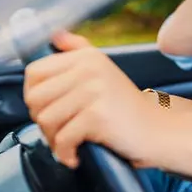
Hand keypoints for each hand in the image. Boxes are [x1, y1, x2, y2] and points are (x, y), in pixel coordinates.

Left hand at [23, 31, 164, 168]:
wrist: (158, 130)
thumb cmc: (126, 107)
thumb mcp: (103, 70)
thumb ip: (78, 51)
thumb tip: (55, 36)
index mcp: (87, 57)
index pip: (34, 72)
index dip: (34, 96)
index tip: (51, 109)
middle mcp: (90, 69)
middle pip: (35, 98)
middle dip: (42, 121)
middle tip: (60, 130)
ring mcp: (95, 91)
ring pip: (46, 119)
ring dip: (53, 140)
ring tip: (69, 143)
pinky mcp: (98, 115)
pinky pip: (63, 138)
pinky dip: (65, 154)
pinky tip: (75, 155)